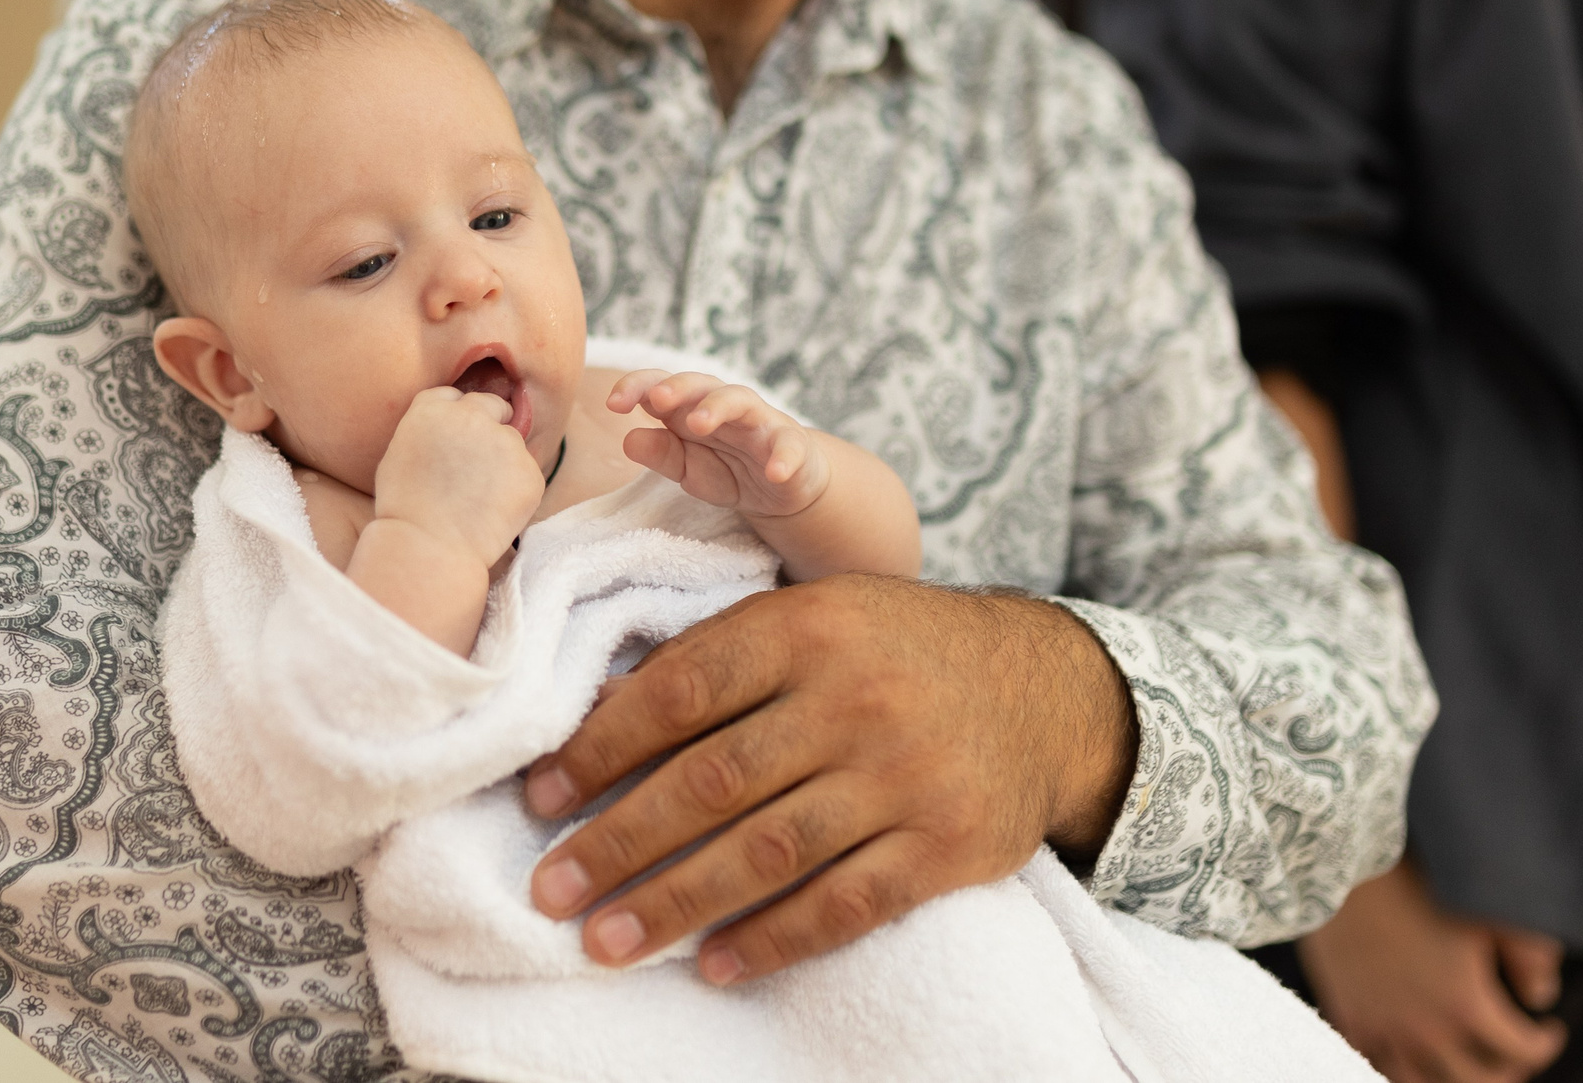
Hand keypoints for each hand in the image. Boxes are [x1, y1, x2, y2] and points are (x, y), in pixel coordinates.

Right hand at [370, 386, 544, 565]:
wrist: (429, 546)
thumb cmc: (406, 507)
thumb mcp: (400, 452)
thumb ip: (431, 428)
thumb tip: (454, 424)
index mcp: (434, 407)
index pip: (457, 396)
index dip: (459, 416)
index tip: (458, 438)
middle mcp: (473, 415)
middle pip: (493, 407)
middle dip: (491, 426)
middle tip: (477, 465)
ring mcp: (506, 442)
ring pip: (512, 444)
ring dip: (503, 462)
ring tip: (477, 499)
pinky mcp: (530, 472)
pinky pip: (526, 475)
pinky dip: (516, 491)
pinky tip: (492, 513)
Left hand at [521, 574, 1135, 983]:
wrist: (1044, 690)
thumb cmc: (895, 651)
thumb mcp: (815, 616)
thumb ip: (719, 656)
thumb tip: (596, 714)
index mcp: (807, 628)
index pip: (682, 688)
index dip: (602, 746)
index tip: (538, 797)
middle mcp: (854, 698)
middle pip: (712, 780)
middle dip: (618, 842)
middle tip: (550, 890)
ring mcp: (904, 775)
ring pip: (769, 853)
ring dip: (676, 904)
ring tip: (605, 940)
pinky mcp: (946, 846)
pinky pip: (845, 905)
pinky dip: (773, 940)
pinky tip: (714, 965)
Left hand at [610, 369, 830, 519]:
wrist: (783, 488)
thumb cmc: (729, 469)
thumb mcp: (688, 469)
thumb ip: (662, 454)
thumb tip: (629, 438)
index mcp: (691, 408)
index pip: (661, 386)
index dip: (637, 387)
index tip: (614, 404)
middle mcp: (725, 406)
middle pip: (700, 384)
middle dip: (678, 388)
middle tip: (658, 400)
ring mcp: (760, 422)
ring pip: (741, 401)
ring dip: (719, 407)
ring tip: (700, 424)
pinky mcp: (792, 445)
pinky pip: (788, 445)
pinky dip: (783, 457)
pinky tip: (775, 473)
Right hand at [1295, 860, 1566, 1082]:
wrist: (1339, 866)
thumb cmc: (1417, 880)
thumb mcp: (1487, 911)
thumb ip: (1530, 957)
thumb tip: (1542, 995)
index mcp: (1466, 1007)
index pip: (1523, 1051)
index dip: (1545, 1043)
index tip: (1550, 1028)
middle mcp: (1425, 1032)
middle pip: (1478, 1082)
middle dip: (1507, 1071)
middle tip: (1514, 1055)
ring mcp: (1382, 1031)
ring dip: (1454, 1080)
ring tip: (1466, 1065)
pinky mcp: (1349, 1020)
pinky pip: (1378, 1068)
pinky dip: (1404, 1070)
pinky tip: (1415, 1056)